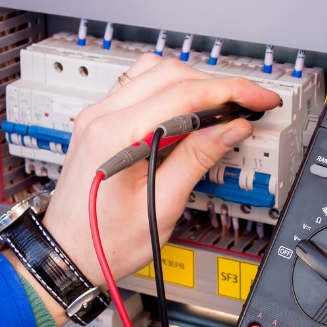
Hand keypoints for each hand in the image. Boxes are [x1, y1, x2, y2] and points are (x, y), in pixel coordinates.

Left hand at [42, 54, 279, 284]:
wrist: (67, 253)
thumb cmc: (104, 242)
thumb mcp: (162, 206)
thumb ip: (197, 159)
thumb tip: (231, 128)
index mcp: (116, 136)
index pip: (184, 94)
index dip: (230, 92)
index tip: (258, 98)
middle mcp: (101, 117)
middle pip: (170, 73)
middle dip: (216, 84)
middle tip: (247, 105)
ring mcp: (97, 116)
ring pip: (154, 72)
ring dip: (192, 83)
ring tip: (221, 108)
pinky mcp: (99, 122)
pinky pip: (139, 87)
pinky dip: (169, 91)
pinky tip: (188, 113)